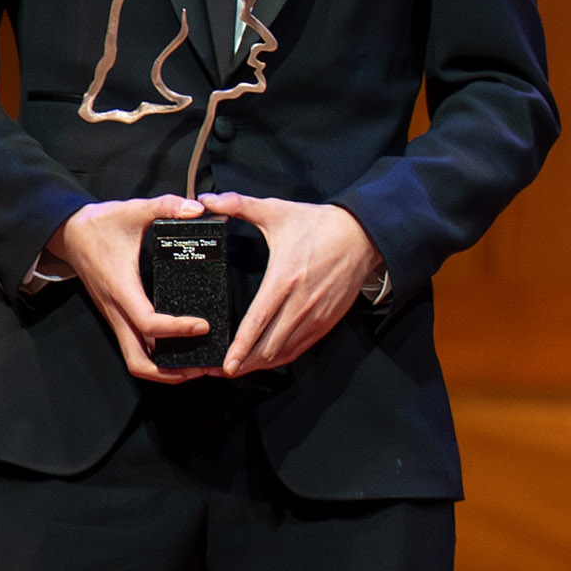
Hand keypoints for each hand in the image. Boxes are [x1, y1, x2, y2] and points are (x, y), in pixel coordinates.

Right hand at [45, 195, 216, 382]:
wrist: (68, 233)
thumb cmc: (100, 224)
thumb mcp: (133, 210)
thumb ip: (166, 206)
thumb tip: (197, 208)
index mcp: (122, 289)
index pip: (148, 323)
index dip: (176, 330)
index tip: (203, 326)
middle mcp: (116, 310)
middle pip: (138, 359)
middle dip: (170, 371)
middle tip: (203, 366)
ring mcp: (115, 316)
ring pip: (135, 359)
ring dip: (164, 370)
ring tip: (196, 367)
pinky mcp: (117, 316)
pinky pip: (135, 347)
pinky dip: (157, 357)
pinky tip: (181, 351)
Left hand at [193, 193, 383, 375]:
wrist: (362, 234)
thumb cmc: (318, 224)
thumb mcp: (277, 211)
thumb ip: (239, 205)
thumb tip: (207, 200)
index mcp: (284, 279)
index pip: (258, 322)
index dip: (240, 347)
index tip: (225, 364)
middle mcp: (301, 302)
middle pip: (268, 345)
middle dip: (242, 363)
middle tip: (217, 370)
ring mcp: (316, 314)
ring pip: (284, 351)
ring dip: (260, 364)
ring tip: (236, 370)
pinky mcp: (327, 320)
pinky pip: (300, 347)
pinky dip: (281, 358)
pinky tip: (265, 361)